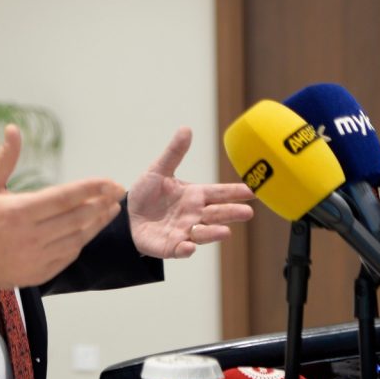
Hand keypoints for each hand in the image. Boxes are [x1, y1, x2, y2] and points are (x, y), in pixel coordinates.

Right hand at [0, 125, 124, 290]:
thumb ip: (5, 158)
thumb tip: (14, 129)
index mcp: (20, 211)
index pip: (66, 197)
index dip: (92, 188)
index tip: (111, 182)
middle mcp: (32, 236)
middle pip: (78, 218)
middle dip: (102, 204)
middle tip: (118, 193)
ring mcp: (37, 257)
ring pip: (77, 238)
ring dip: (97, 223)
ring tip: (111, 210)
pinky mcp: (39, 273)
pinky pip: (67, 256)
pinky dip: (81, 242)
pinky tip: (88, 230)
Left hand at [127, 127, 253, 258]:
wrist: (128, 216)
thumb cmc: (147, 193)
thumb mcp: (159, 170)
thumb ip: (174, 152)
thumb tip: (186, 128)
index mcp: (195, 195)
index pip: (218, 193)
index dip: (234, 192)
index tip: (251, 191)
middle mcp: (194, 215)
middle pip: (217, 214)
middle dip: (231, 213)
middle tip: (248, 212)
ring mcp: (184, 232)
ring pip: (202, 233)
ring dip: (213, 233)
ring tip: (225, 231)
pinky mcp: (169, 247)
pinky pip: (179, 250)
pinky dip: (185, 249)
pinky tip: (189, 247)